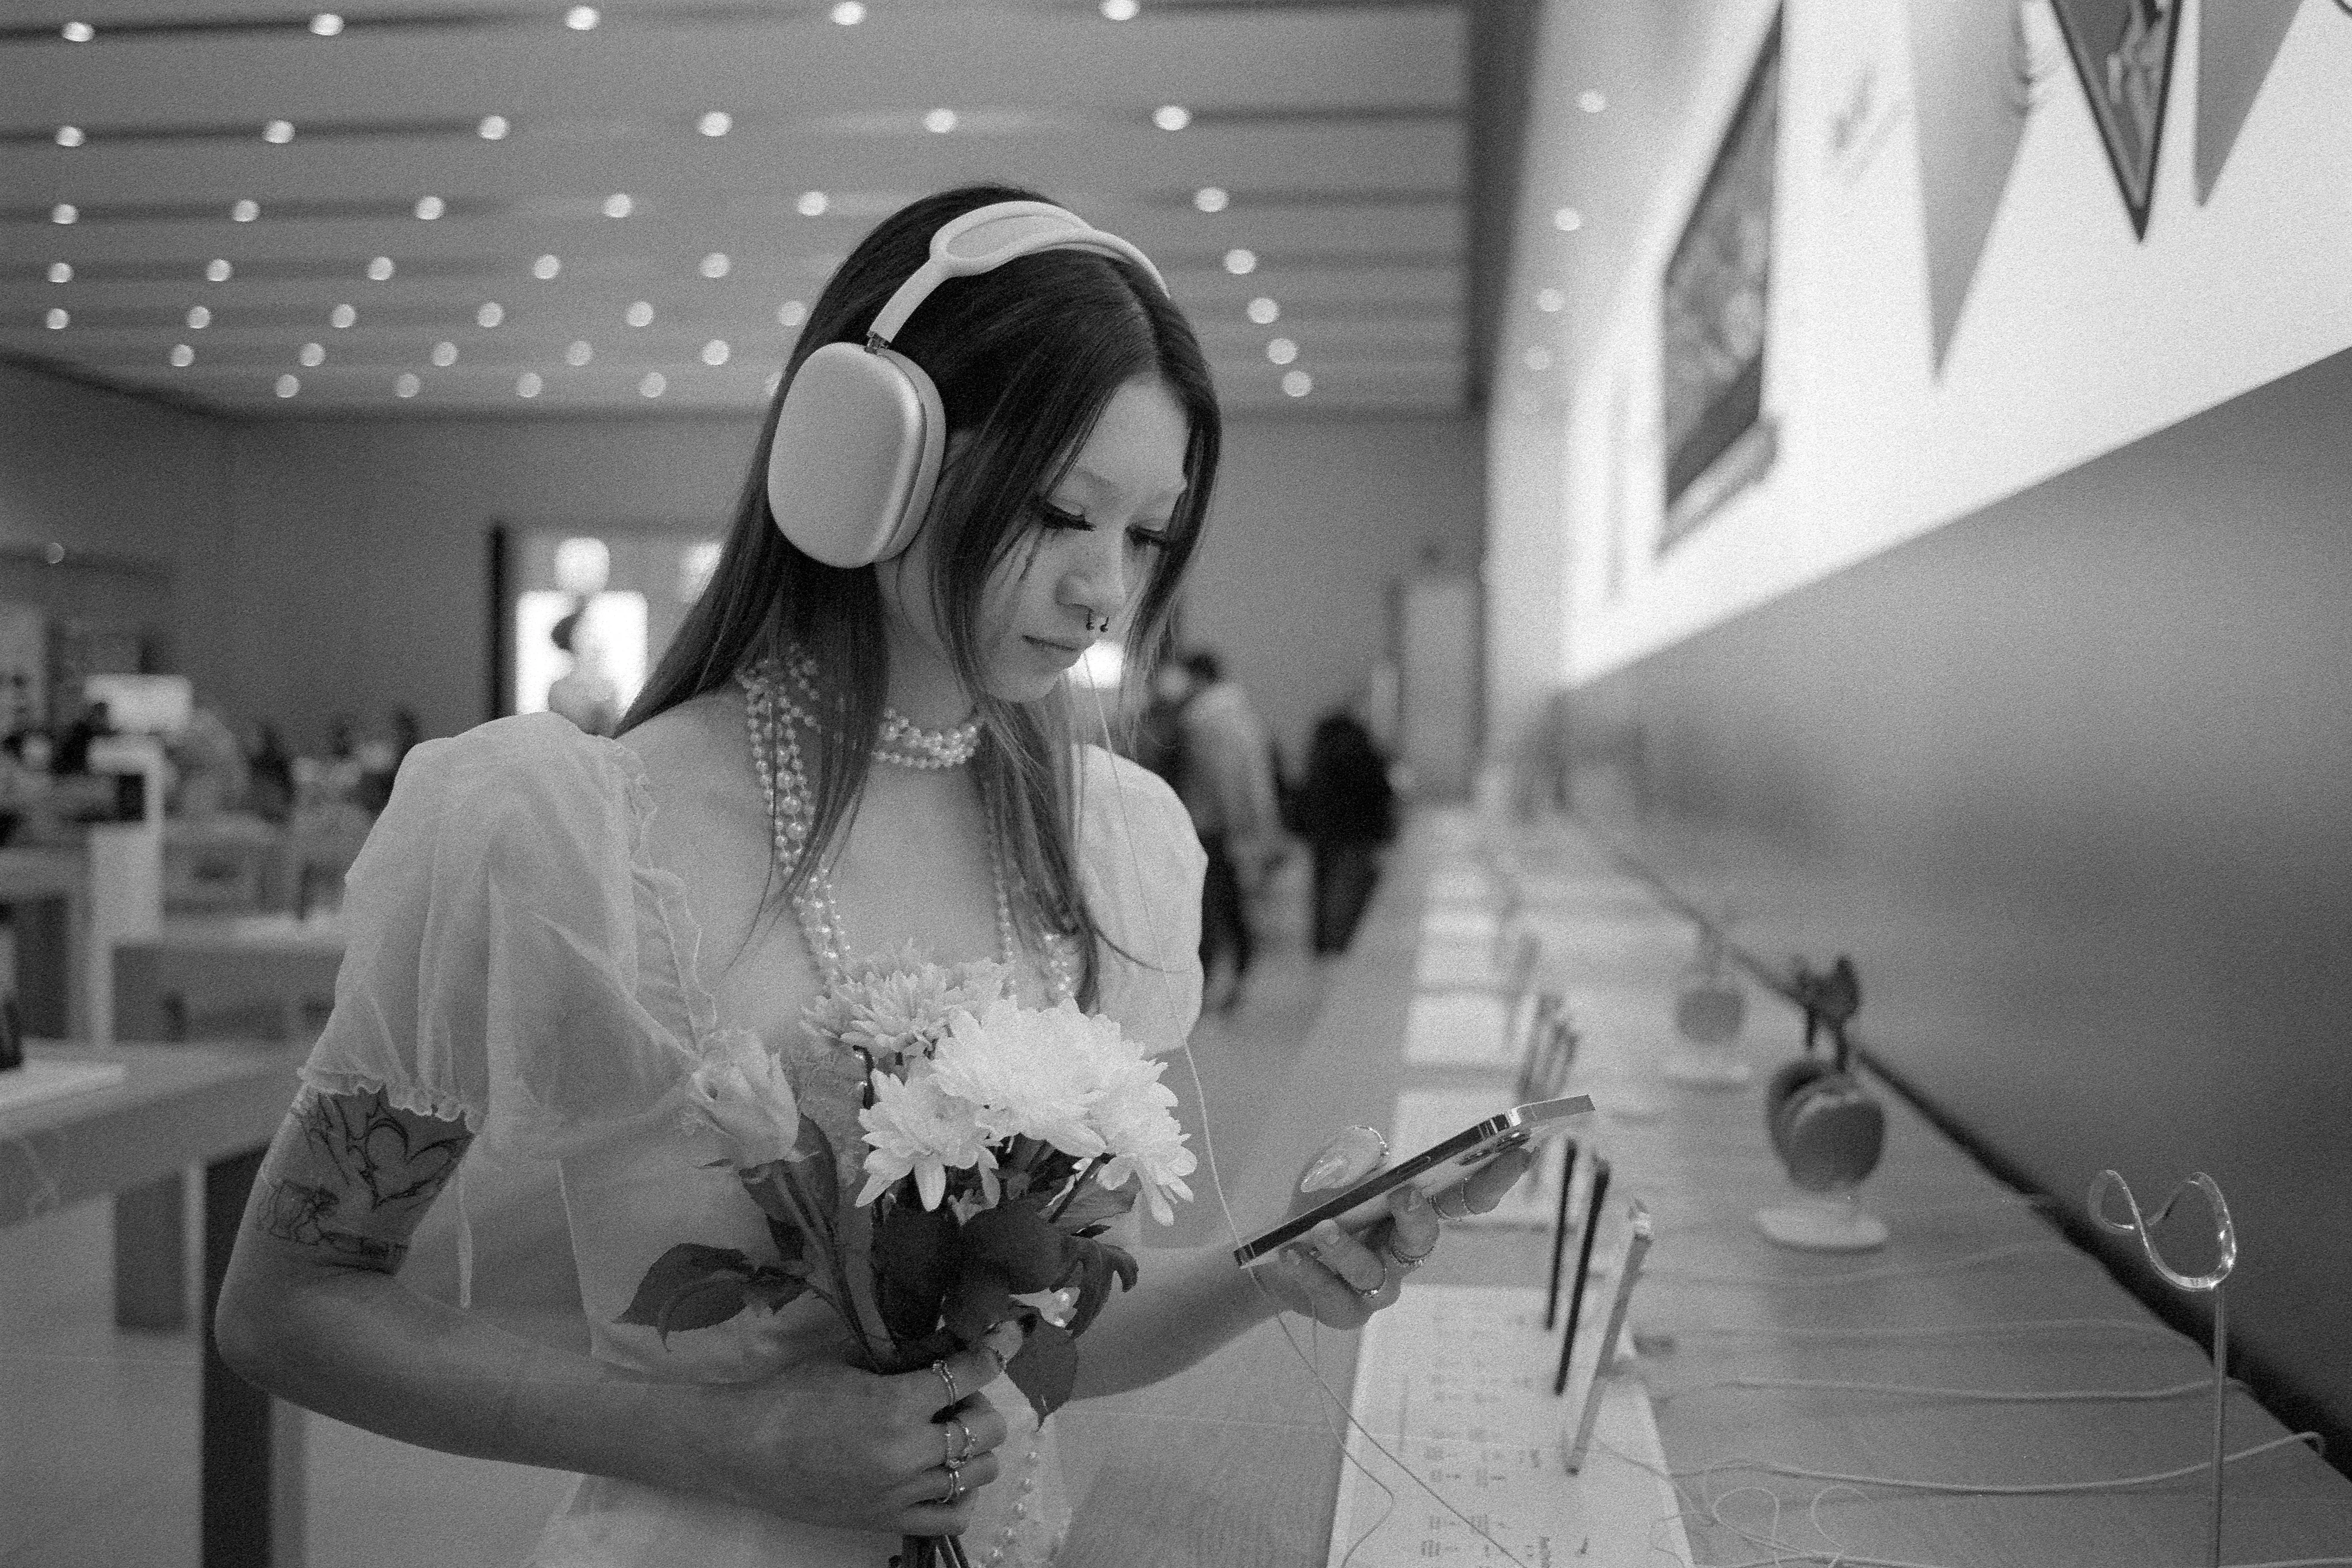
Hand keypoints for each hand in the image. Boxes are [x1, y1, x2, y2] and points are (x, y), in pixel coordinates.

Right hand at [692, 1325, 1022, 1534]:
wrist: (744, 1449)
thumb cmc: (790, 1396)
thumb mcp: (850, 1365)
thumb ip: (903, 1364)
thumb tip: (945, 1351)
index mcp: (898, 1403)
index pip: (970, 1374)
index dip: (993, 1352)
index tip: (1005, 1341)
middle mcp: (908, 1451)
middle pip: (987, 1428)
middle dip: (979, 1407)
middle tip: (958, 1399)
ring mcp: (901, 1491)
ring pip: (978, 1472)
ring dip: (974, 1449)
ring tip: (950, 1436)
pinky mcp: (887, 1519)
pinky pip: (952, 1516)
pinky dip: (961, 1495)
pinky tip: (947, 1476)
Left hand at [1256, 1145, 1539, 1328]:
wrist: (1275, 1249)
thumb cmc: (1321, 1202)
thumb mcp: (1333, 1166)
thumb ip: (1353, 1153)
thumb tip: (1373, 1154)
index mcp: (1415, 1208)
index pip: (1464, 1196)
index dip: (1494, 1178)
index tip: (1520, 1152)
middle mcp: (1405, 1249)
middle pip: (1426, 1239)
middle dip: (1418, 1218)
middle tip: (1403, 1194)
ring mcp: (1380, 1284)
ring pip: (1376, 1275)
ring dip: (1348, 1250)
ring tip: (1321, 1228)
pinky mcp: (1349, 1311)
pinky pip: (1337, 1299)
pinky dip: (1313, 1275)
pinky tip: (1294, 1254)